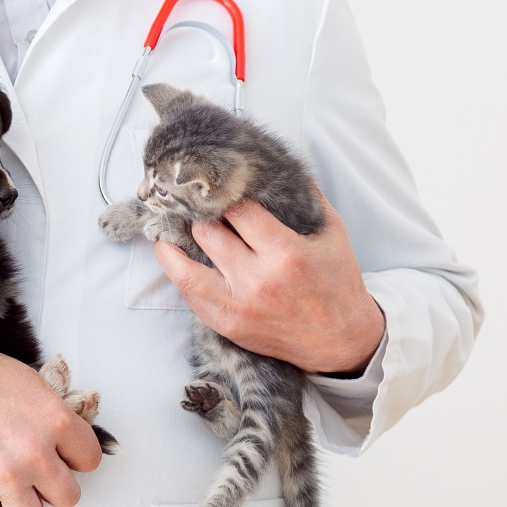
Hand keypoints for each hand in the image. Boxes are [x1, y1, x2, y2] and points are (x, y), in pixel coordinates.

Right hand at [0, 325, 102, 506]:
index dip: (78, 460)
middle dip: (56, 490)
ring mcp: (6, 477)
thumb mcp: (29, 382)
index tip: (67, 460)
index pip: (90, 459)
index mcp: (55, 420)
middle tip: (42, 482)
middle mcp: (36, 453)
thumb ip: (53, 413)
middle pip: (69, 496)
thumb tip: (67, 436)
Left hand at [152, 191, 384, 374]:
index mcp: (286, 253)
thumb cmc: (336, 282)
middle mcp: (258, 280)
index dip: (223, 193)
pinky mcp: (227, 325)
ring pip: (185, 269)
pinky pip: (189, 295)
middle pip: (207, 234)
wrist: (340, 340)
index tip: (216, 184)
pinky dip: (177, 273)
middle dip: (197, 213)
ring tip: (166, 227)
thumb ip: (306, 196)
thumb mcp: (331, 232)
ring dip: (170, 245)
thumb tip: (277, 166)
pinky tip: (174, 258)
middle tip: (190, 201)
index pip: (238, 210)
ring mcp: (238, 305)